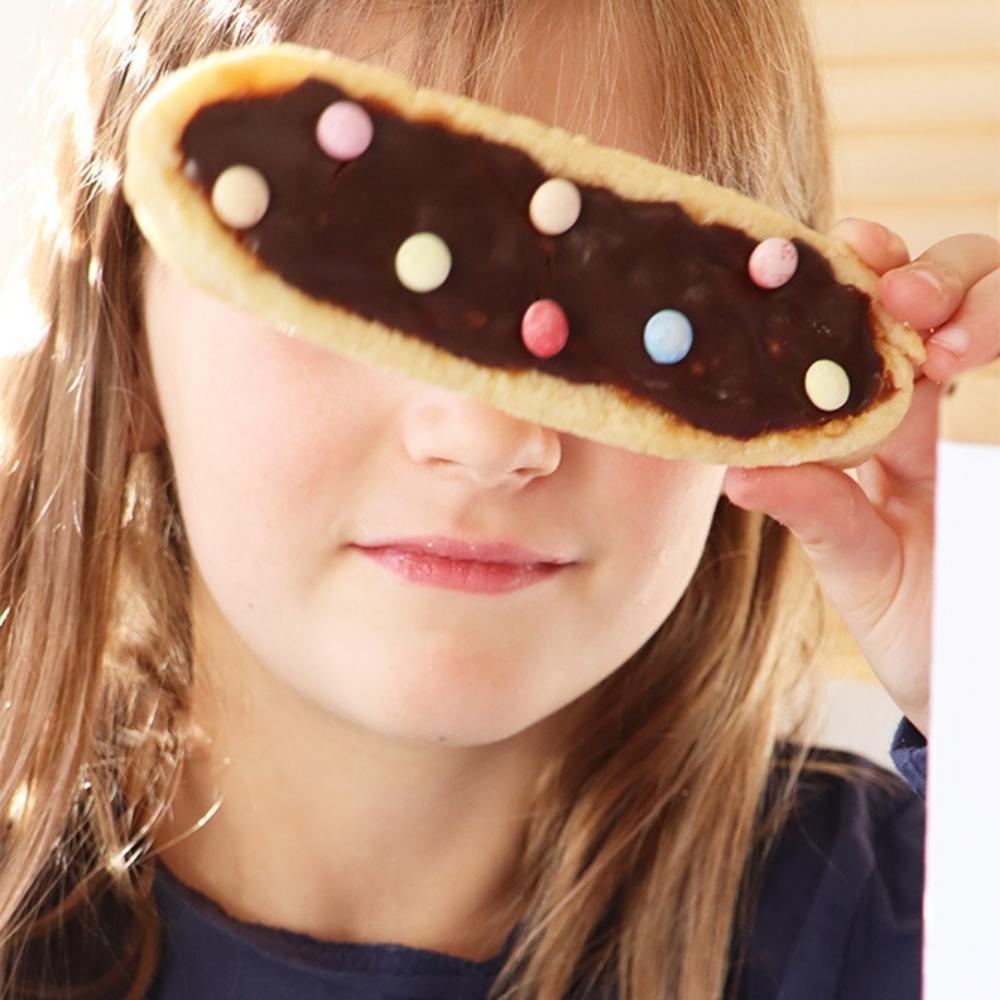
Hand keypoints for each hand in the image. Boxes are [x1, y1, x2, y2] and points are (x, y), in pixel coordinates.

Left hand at [723, 220, 998, 737]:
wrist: (983, 685)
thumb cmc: (917, 626)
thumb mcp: (857, 568)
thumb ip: (816, 512)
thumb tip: (734, 471)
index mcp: (879, 430)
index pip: (871, 328)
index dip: (865, 275)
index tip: (847, 249)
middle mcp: (941, 415)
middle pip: (952, 296)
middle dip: (935, 276)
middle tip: (904, 301)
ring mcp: (992, 429)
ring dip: (986, 306)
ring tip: (950, 347)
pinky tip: (978, 350)